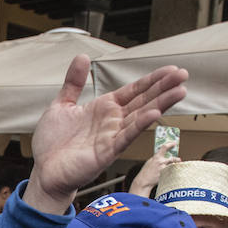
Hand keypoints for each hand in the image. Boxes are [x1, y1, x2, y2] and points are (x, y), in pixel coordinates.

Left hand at [27, 56, 187, 213]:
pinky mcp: (106, 152)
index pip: (134, 90)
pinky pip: (126, 136)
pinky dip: (139, 125)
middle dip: (163, 88)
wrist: (44, 170)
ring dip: (160, 104)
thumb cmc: (53, 142)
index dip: (152, 80)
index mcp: (104, 108)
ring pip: (141, 117)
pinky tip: (154, 113)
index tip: (171, 70)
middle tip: (183, 75)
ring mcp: (111, 136)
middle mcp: (112, 121)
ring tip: (180, 91)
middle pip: (143, 100)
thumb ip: (73, 82)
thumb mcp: (62, 105)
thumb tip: (82, 57)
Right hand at [128, 139, 178, 197]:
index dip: (170, 144)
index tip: (174, 143)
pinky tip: (172, 173)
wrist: (144, 181)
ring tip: (176, 167)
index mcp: (156, 157)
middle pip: (173, 158)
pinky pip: (171, 172)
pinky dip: (172, 171)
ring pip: (173, 165)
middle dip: (176, 159)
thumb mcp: (150, 162)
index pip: (164, 147)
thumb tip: (163, 156)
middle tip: (179, 159)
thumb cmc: (146, 172)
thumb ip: (156, 158)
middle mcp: (161, 162)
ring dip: (175, 165)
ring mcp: (164, 168)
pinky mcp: (165, 175)